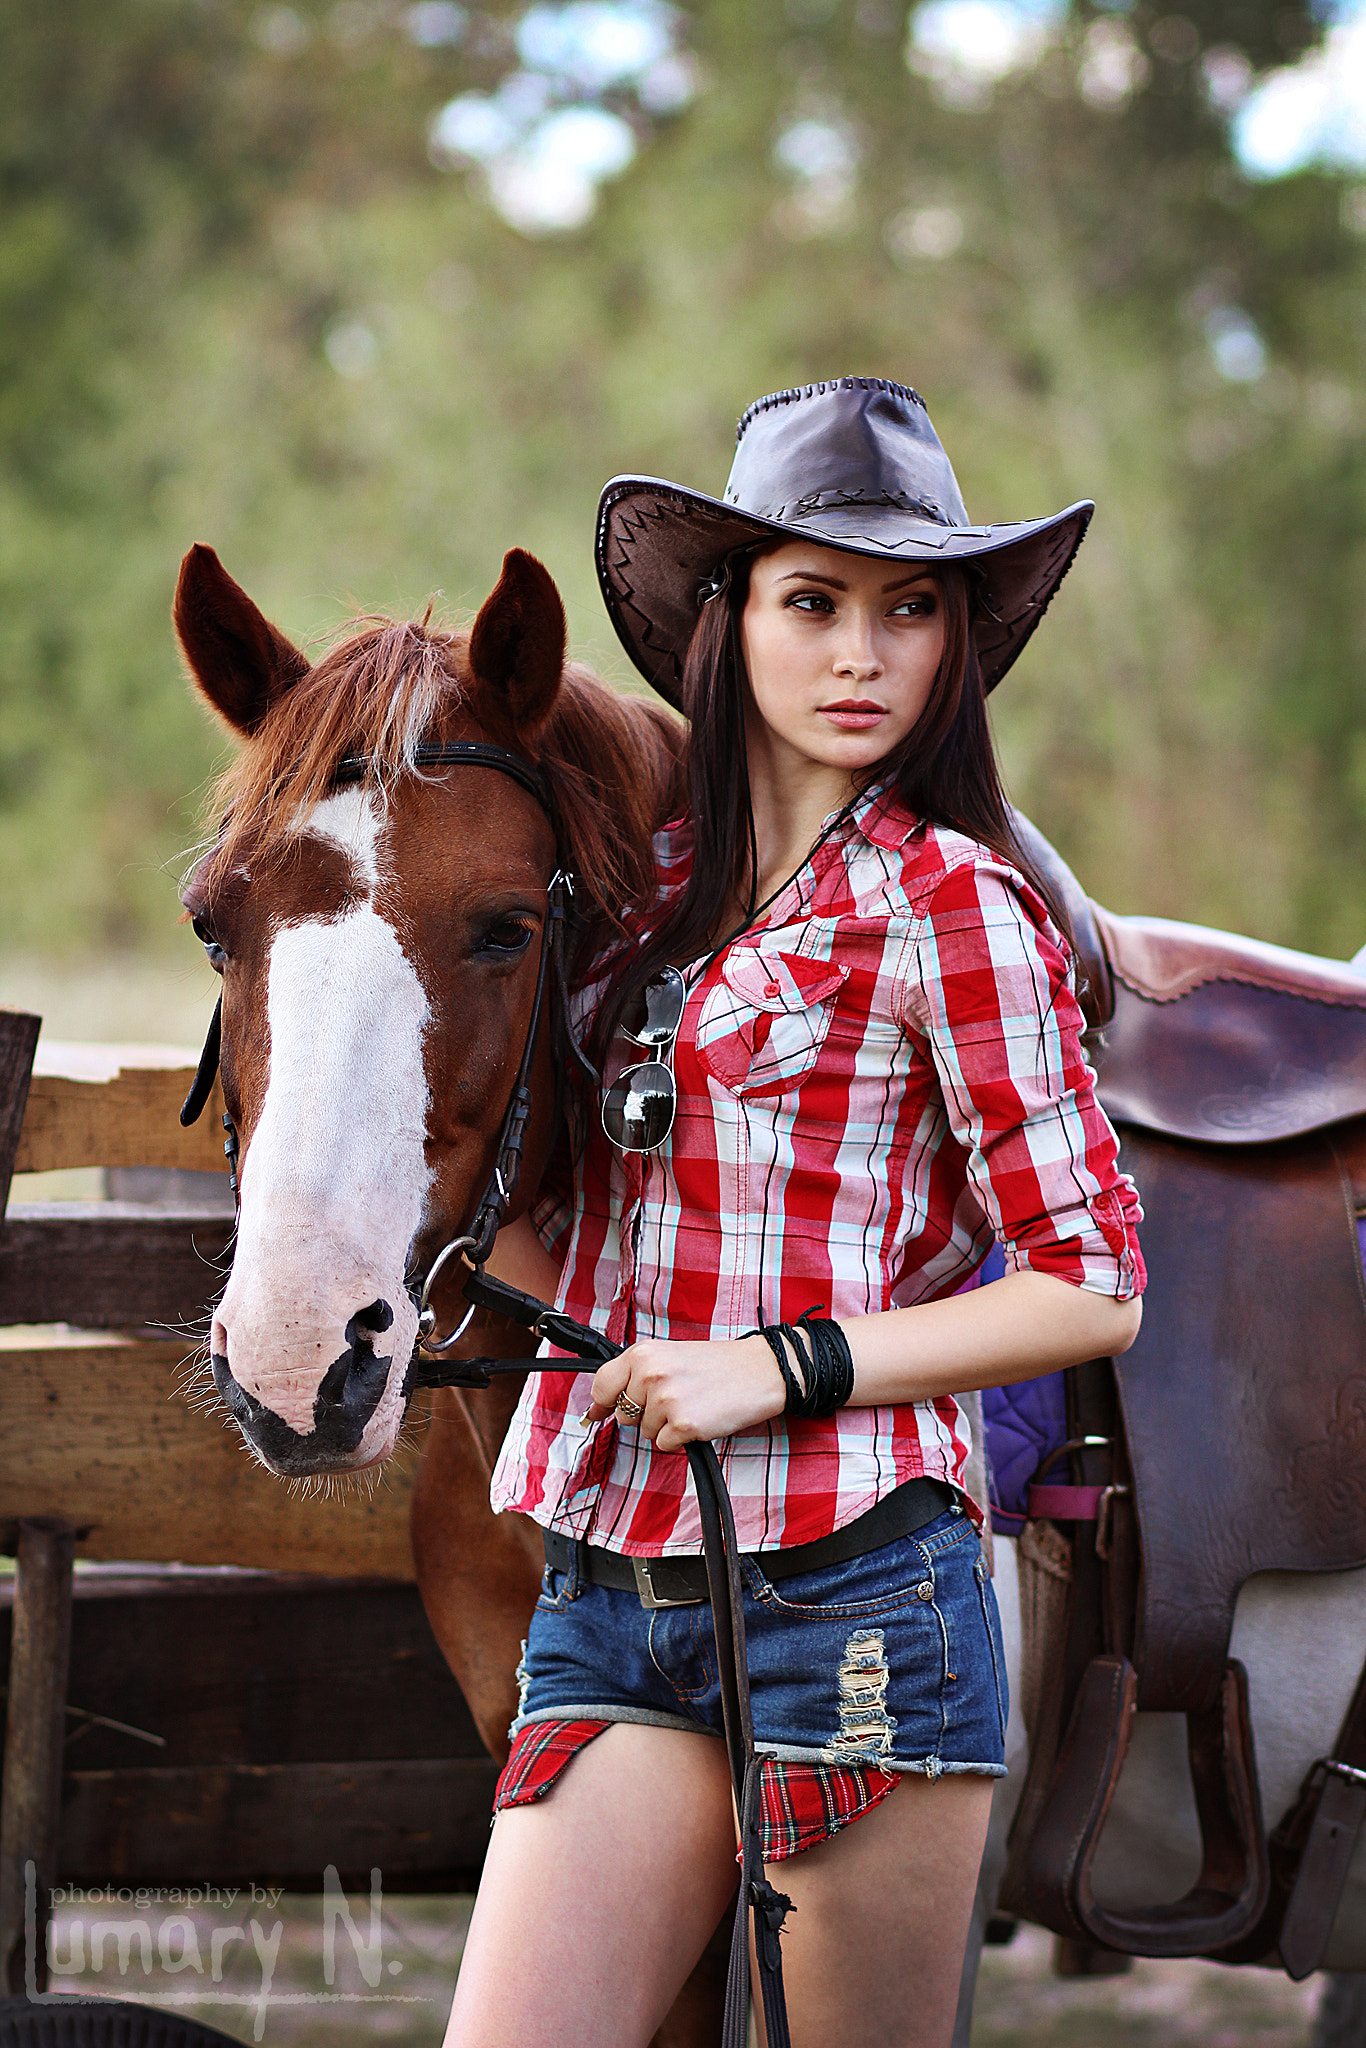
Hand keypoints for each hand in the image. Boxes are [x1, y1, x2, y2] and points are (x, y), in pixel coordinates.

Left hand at [584, 1334, 786, 1452]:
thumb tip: (595, 1409)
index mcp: (643, 1353)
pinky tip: (699, 1417)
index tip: (600, 1410)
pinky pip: (664, 1444)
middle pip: (624, 1414)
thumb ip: (632, 1377)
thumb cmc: (714, 1365)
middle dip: (644, 1413)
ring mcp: (666, 1400)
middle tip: (675, 1396)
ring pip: (645, 1431)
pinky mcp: (684, 1424)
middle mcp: (650, 1374)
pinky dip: (679, 1438)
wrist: (759, 1371)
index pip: (602, 1385)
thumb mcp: (667, 1357)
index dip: (603, 1402)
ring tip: (691, 1402)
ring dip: (665, 1425)